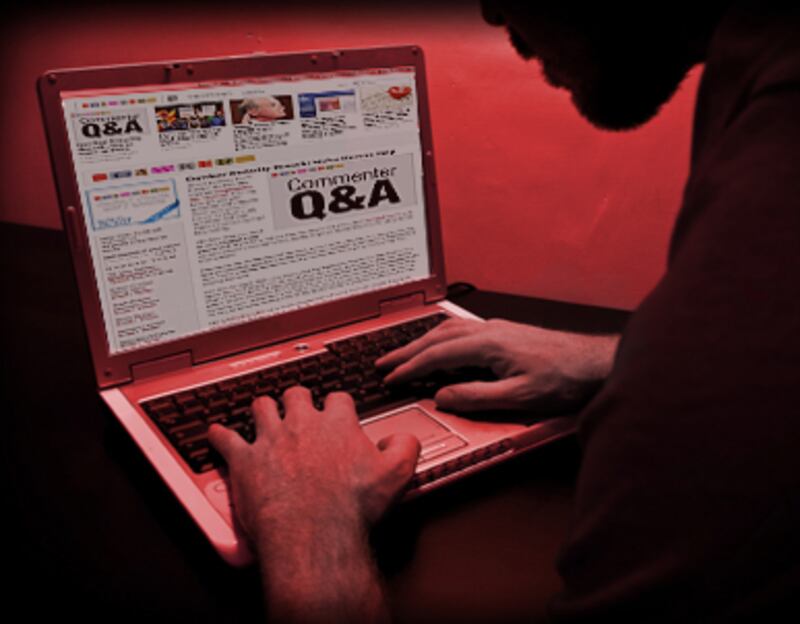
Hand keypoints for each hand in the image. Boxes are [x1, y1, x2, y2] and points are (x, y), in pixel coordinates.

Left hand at [209, 387, 418, 621]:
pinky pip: (225, 439)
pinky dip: (219, 436)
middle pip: (296, 395)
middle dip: (298, 399)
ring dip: (263, 409)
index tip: (337, 411)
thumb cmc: (351, 507)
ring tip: (263, 411)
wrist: (314, 532)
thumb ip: (404, 447)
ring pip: (261, 407)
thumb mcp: (396, 475)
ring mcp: (270, 440)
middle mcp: (301, 424)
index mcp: (337, 424)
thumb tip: (401, 438)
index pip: (338, 399)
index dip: (338, 404)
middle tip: (299, 407)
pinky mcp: (245, 461)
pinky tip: (215, 433)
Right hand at [376, 317, 618, 412]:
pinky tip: (440, 345)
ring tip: (403, 354)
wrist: (595, 363)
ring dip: (422, 342)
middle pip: (436, 337)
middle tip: (383, 361)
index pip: (437, 354)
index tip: (390, 377)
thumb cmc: (564, 378)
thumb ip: (475, 397)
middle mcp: (489, 330)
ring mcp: (497, 329)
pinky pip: (462, 331)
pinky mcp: (505, 332)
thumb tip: (442, 397)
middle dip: (407, 350)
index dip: (410, 366)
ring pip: (448, 331)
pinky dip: (440, 338)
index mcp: (488, 344)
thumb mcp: (517, 398)